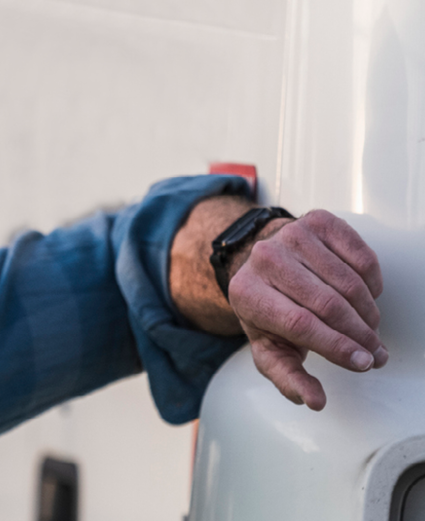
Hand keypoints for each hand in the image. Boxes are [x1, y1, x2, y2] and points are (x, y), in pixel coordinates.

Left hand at [228, 210, 385, 410]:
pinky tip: (366, 297)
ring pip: (347, 281)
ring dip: (368, 312)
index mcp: (246, 293)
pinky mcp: (318, 221)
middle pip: (326, 303)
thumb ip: (288, 377)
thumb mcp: (269, 347)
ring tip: (371, 329)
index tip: (363, 362)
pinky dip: (372, 282)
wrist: (266, 265)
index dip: (336, 346)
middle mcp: (265, 259)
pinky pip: (360, 254)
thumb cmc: (269, 310)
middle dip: (359, 334)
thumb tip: (313, 401)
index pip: (298, 324)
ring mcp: (291, 235)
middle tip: (376, 353)